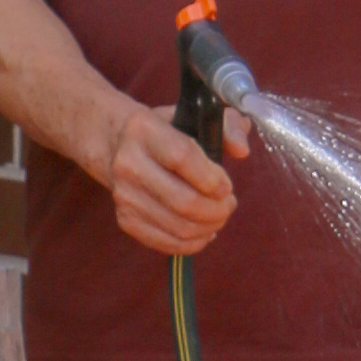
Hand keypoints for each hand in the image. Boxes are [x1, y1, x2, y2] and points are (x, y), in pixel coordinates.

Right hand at [95, 93, 241, 260]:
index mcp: (144, 129)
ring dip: (209, 227)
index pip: (182, 158)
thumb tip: (242, 150)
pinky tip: (204, 231)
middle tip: (228, 204)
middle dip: (217, 210)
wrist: (118, 143)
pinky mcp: (124, 219)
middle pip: (183, 201)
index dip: (212, 178)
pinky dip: (192, 243)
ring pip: (178, 226)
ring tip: (219, 216)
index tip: (226, 185)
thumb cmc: (167, 129)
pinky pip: (165, 242)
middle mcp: (128, 163)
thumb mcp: (196, 116)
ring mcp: (123, 194)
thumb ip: (227, 126)